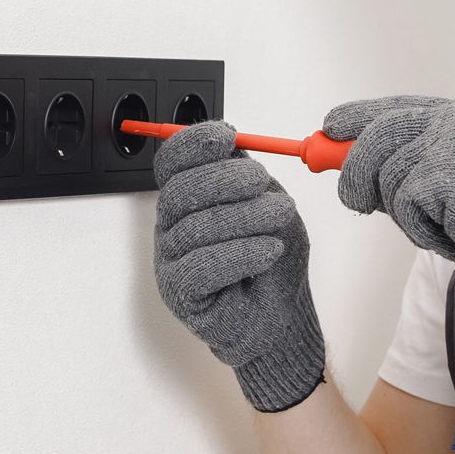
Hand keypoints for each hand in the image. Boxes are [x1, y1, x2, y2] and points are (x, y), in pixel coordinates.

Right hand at [152, 121, 326, 411]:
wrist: (282, 316)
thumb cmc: (273, 263)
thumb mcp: (270, 206)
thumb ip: (250, 177)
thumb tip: (236, 146)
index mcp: (189, 198)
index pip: (173, 162)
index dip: (193, 144)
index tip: (227, 136)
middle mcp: (173, 226)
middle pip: (180, 190)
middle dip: (224, 178)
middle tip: (261, 181)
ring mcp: (171, 260)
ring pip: (196, 228)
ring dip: (245, 217)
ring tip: (280, 217)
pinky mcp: (180, 293)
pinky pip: (201, 267)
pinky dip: (240, 254)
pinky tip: (268, 250)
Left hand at [321, 96, 454, 335]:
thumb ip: (414, 164)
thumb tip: (352, 166)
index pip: (397, 106)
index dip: (359, 117)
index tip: (329, 126)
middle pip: (377, 135)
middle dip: (354, 170)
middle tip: (353, 200)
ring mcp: (451, 143)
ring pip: (386, 177)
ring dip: (403, 216)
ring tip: (442, 226)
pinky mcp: (445, 174)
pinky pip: (403, 204)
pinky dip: (419, 230)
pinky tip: (452, 233)